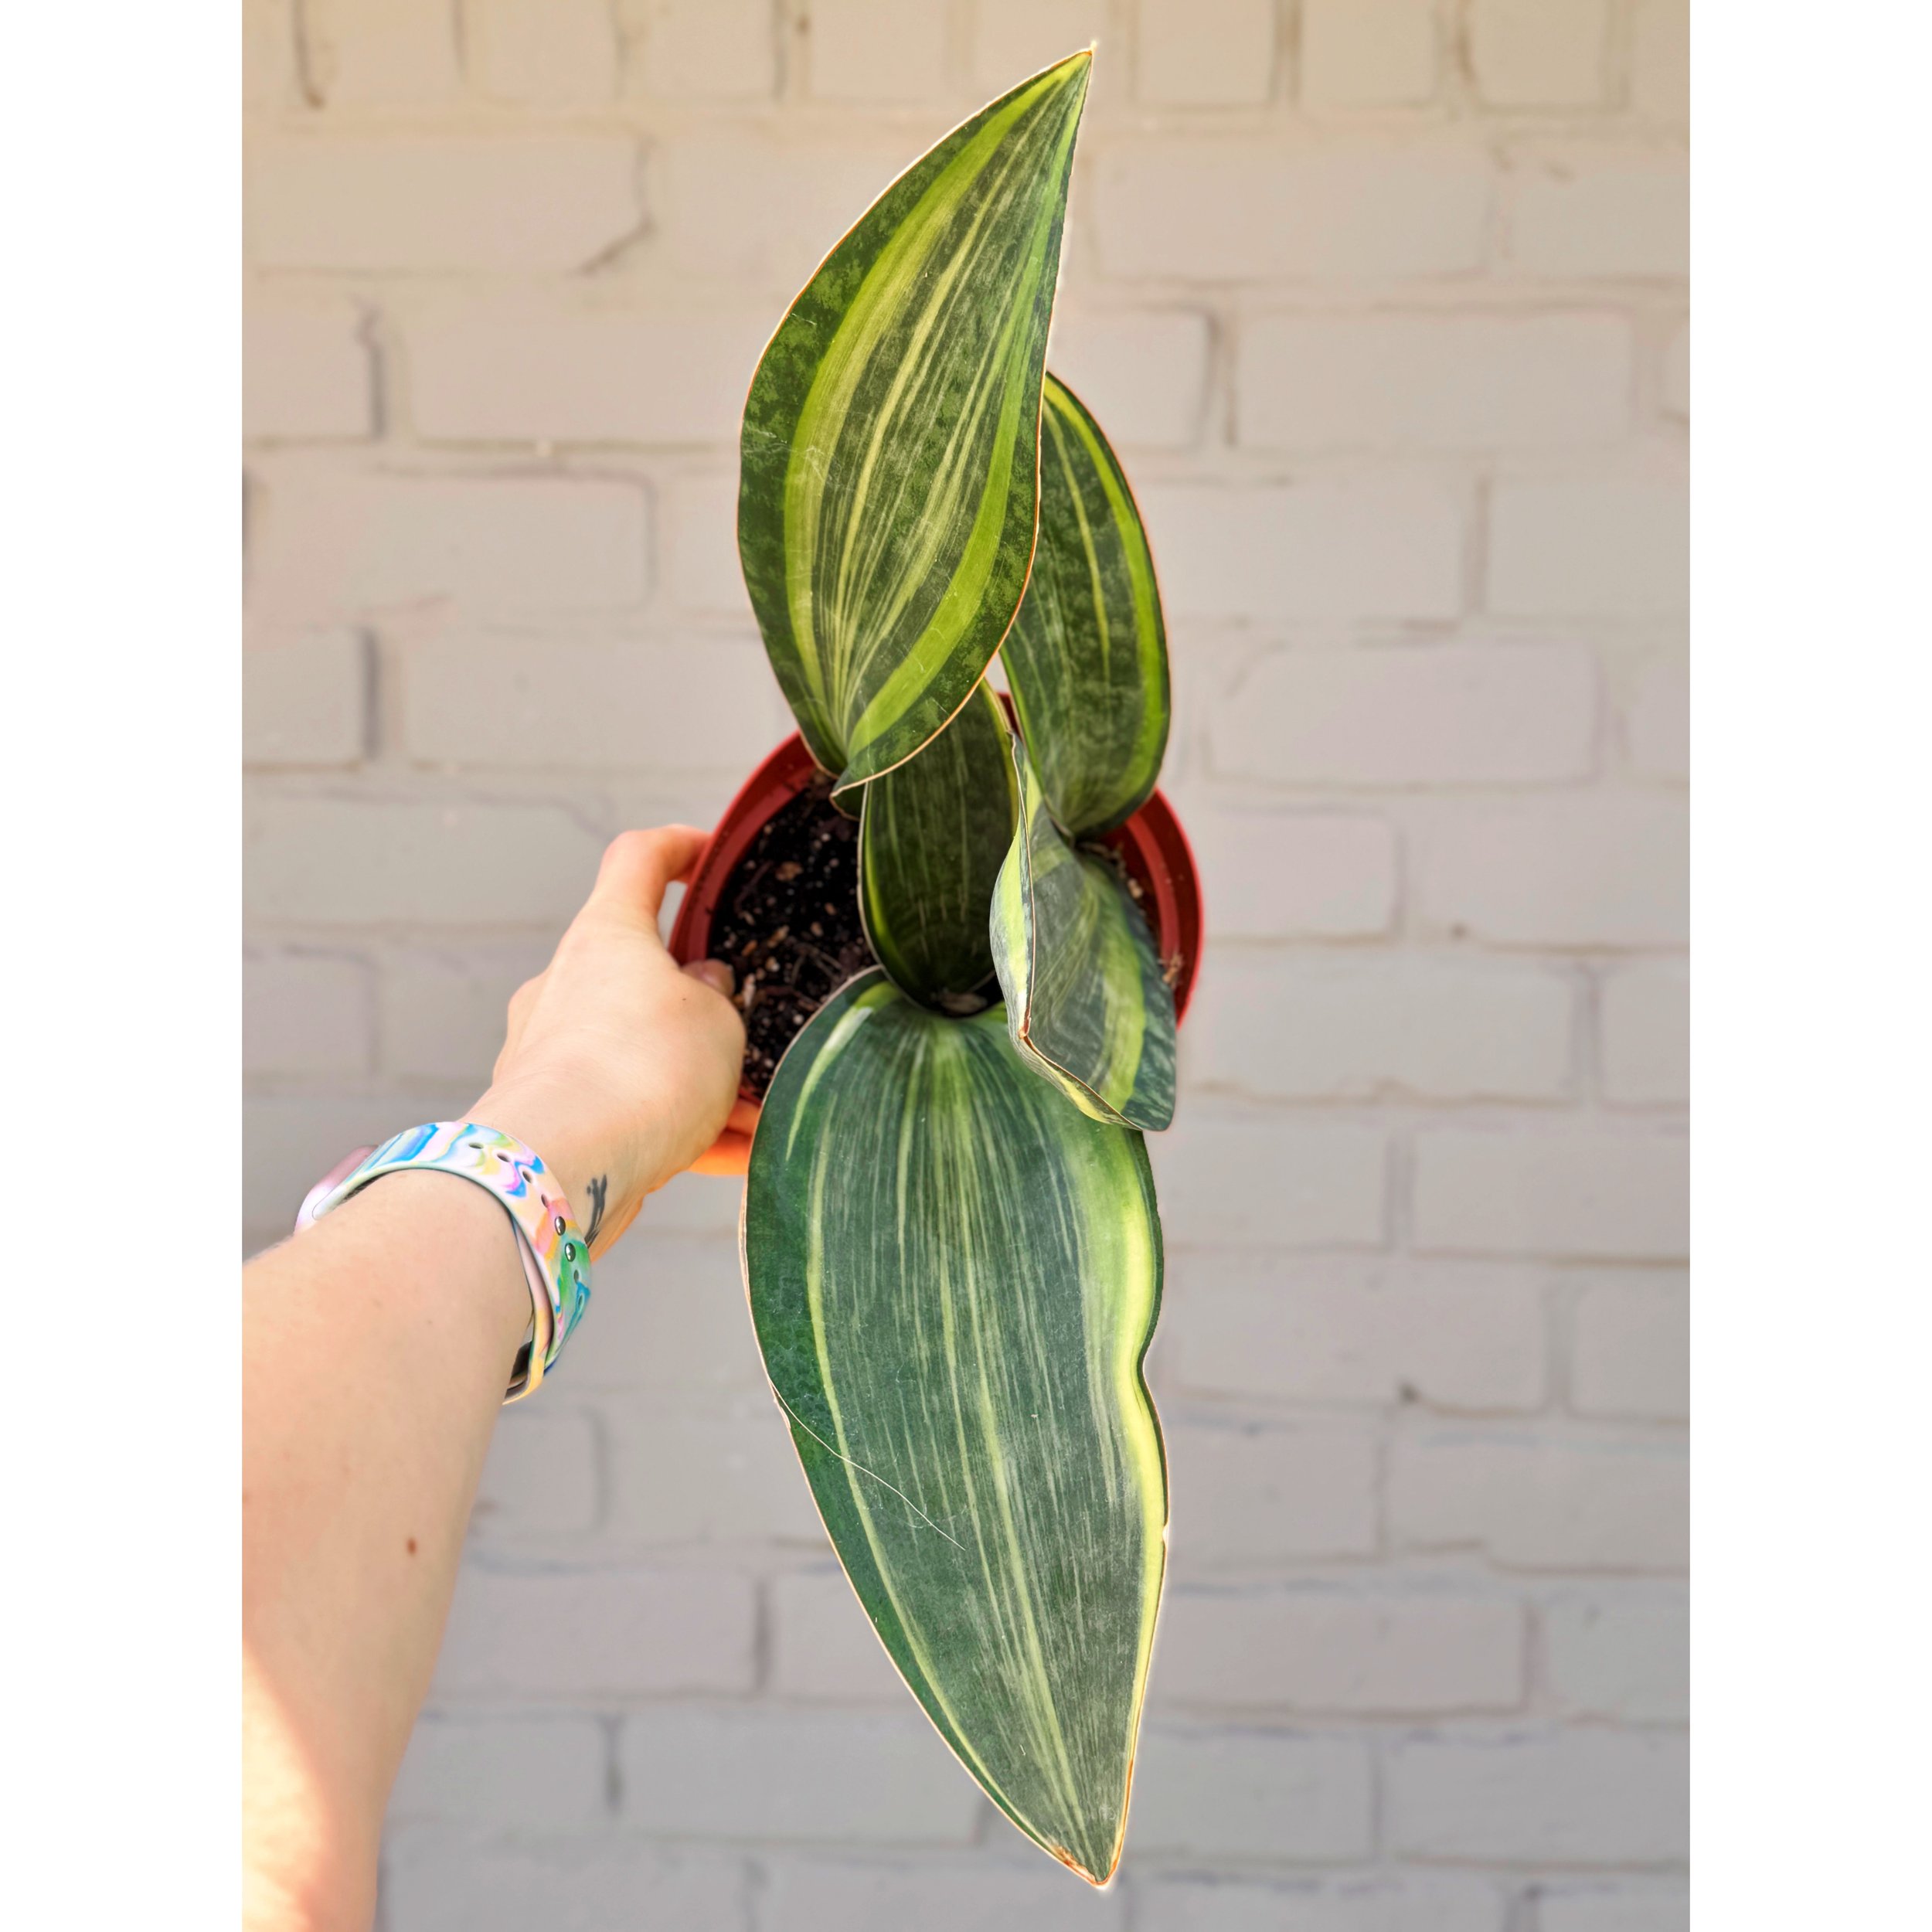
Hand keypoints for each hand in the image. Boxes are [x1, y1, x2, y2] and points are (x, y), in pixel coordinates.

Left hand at [473, 826, 748, 1255]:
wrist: (561, 1167)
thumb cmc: (642, 1071)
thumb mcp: (718, 1021)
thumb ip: (721, 999)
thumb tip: (705, 991)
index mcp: (607, 934)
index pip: (638, 861)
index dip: (679, 848)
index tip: (708, 854)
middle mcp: (566, 984)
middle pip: (641, 971)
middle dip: (704, 1005)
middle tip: (756, 1034)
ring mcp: (549, 1050)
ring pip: (639, 1051)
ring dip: (699, 1079)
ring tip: (759, 1117)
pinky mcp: (550, 1115)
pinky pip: (625, 1111)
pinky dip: (678, 1130)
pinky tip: (732, 1158)